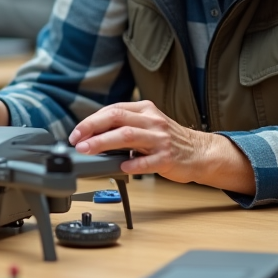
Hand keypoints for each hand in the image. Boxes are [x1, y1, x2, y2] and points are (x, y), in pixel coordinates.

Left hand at [68, 101, 252, 192]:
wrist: (200, 152)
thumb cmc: (169, 139)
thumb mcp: (148, 124)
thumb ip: (125, 125)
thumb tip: (93, 133)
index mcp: (145, 110)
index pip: (113, 109)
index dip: (92, 120)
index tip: (77, 132)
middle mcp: (152, 121)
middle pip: (117, 118)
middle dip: (93, 128)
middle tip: (77, 140)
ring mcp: (160, 139)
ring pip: (127, 136)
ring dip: (103, 143)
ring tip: (88, 150)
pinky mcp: (167, 158)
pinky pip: (146, 162)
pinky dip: (132, 164)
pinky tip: (121, 168)